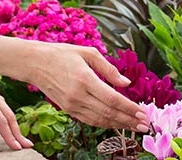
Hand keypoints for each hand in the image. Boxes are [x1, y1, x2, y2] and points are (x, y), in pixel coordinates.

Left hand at [0, 65, 33, 150]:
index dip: (8, 135)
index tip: (16, 147)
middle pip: (8, 116)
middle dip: (18, 132)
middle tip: (27, 146)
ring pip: (7, 109)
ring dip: (14, 124)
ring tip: (20, 137)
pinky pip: (2, 104)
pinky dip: (8, 115)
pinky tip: (8, 119)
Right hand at [25, 42, 149, 132]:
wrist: (35, 63)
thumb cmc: (63, 54)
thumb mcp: (87, 52)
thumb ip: (108, 69)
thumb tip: (126, 84)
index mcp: (85, 79)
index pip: (112, 99)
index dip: (129, 108)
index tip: (143, 113)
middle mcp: (78, 96)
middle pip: (108, 113)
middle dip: (128, 120)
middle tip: (145, 125)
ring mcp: (72, 105)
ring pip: (100, 120)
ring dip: (119, 125)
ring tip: (134, 127)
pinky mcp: (68, 109)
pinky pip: (89, 120)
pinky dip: (105, 123)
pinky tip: (116, 123)